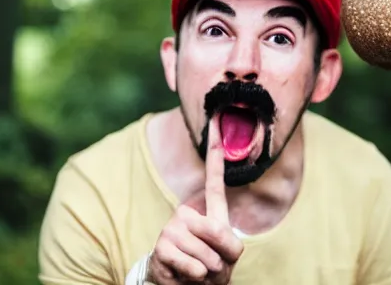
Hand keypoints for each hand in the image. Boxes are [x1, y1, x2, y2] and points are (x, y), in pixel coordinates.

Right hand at [147, 117, 243, 283]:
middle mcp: (188, 213)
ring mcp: (173, 227)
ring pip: (205, 252)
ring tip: (200, 271)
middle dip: (222, 257)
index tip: (216, 122)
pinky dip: (195, 276)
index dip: (216, 152)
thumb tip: (206, 231)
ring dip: (210, 270)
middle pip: (217, 231)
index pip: (214, 179)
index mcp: (209, 212)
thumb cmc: (210, 269)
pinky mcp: (162, 245)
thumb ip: (225, 239)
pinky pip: (191, 264)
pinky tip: (187, 276)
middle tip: (213, 265)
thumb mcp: (228, 255)